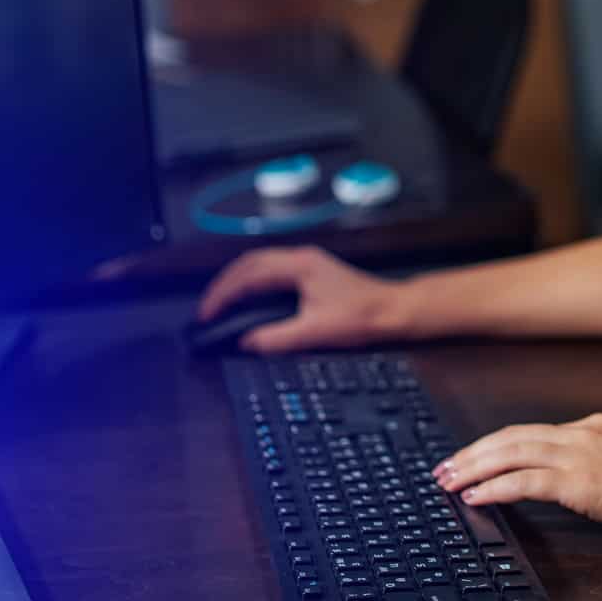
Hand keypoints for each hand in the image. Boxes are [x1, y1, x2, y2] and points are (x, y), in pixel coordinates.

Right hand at [196, 246, 409, 352]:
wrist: (394, 311)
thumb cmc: (362, 317)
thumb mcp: (315, 332)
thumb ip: (276, 338)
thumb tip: (246, 342)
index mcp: (300, 266)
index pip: (249, 275)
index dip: (224, 294)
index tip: (208, 313)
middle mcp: (301, 258)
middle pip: (249, 263)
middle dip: (224, 285)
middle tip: (208, 309)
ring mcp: (307, 262)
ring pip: (259, 264)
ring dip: (237, 281)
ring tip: (221, 303)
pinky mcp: (311, 271)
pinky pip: (271, 270)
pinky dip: (252, 282)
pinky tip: (247, 297)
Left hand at [431, 413, 601, 547]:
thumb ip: (600, 468)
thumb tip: (575, 485)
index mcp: (596, 427)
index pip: (532, 433)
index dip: (497, 445)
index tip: (473, 459)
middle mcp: (583, 432)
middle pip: (511, 437)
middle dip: (473, 454)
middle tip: (444, 469)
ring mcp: (581, 453)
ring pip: (510, 454)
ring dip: (473, 469)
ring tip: (448, 483)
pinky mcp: (580, 480)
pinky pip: (524, 481)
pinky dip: (494, 488)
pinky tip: (475, 498)